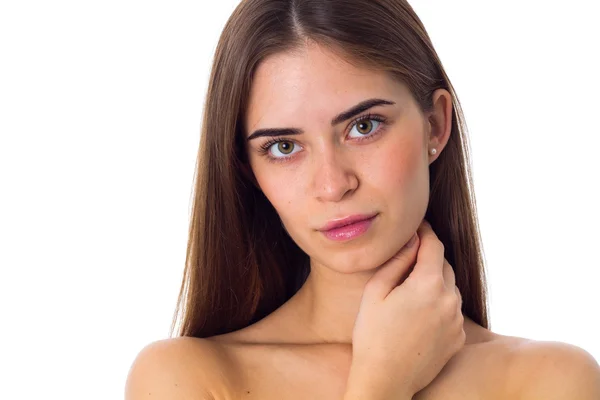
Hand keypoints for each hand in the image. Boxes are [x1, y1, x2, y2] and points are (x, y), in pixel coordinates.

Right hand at [345, 219, 464, 398]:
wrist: (385, 381)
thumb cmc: (373, 335)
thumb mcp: (375, 292)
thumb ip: (396, 261)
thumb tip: (411, 241)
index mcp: (428, 284)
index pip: (434, 245)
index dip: (425, 231)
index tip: (417, 226)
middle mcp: (450, 300)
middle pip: (443, 265)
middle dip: (428, 257)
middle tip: (407, 259)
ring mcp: (457, 320)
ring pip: (449, 288)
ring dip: (434, 281)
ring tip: (410, 290)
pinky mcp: (458, 338)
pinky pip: (452, 310)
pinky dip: (440, 304)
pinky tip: (419, 314)